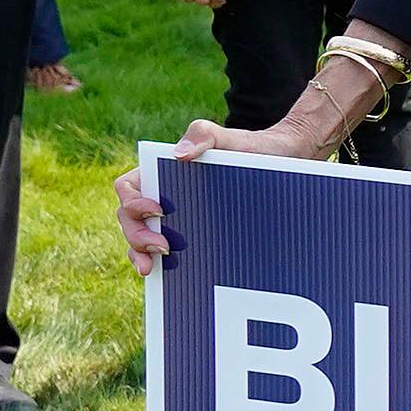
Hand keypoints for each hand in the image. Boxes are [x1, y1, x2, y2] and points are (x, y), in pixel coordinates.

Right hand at [114, 104, 355, 270]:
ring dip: (140, 255)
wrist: (282, 167)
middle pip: (129, 219)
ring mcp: (174, 219)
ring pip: (141, 239)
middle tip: (160, 248)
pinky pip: (165, 254)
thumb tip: (178, 154)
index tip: (156, 210)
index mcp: (161, 173)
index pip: (128, 187)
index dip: (132, 201)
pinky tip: (169, 275)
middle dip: (136, 236)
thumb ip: (203, 135)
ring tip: (151, 268)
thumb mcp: (228, 138)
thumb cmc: (250, 149)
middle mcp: (162, 197)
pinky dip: (160, 265)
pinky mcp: (191, 237)